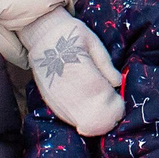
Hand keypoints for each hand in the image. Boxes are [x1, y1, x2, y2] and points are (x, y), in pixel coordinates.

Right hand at [20, 11, 124, 134]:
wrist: (40, 34)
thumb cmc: (70, 35)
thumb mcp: (92, 42)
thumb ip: (105, 64)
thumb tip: (117, 83)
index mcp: (79, 72)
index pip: (102, 100)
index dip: (115, 104)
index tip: (118, 97)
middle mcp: (66, 90)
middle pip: (93, 119)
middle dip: (107, 115)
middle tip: (111, 102)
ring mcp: (56, 98)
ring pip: (81, 123)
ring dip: (95, 117)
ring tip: (99, 102)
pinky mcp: (49, 101)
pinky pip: (69, 119)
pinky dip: (82, 117)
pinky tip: (87, 105)